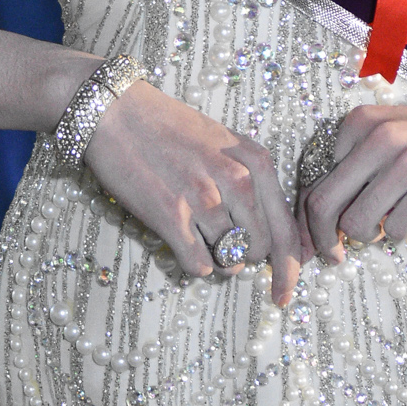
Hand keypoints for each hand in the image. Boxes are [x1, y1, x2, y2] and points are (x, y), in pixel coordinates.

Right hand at [84, 81, 309, 305]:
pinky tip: (183, 242)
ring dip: (216, 257)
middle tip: (220, 239)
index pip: (285, 229)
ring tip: (195, 231)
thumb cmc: (170, 127)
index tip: (283, 293)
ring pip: (230, 260)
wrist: (117, 112)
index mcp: (255, 161)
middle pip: (259, 249)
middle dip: (244, 254)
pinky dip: (195, 263)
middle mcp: (237, 180)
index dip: (289, 268)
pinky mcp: (171, 217)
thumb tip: (262, 234)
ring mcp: (204, 199)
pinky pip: (199, 266)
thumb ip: (250, 181)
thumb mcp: (225, 143)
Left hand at [298, 94, 406, 262]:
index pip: (313, 180)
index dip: (307, 220)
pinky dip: (401, 234)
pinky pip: (396, 230)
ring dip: (368, 237)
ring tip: (386, 226)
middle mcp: (379, 138)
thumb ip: (357, 164)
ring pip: (356, 223)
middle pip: (322, 205)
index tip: (316, 242)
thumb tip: (318, 218)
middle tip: (334, 256)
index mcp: (360, 123)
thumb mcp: (392, 134)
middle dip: (322, 240)